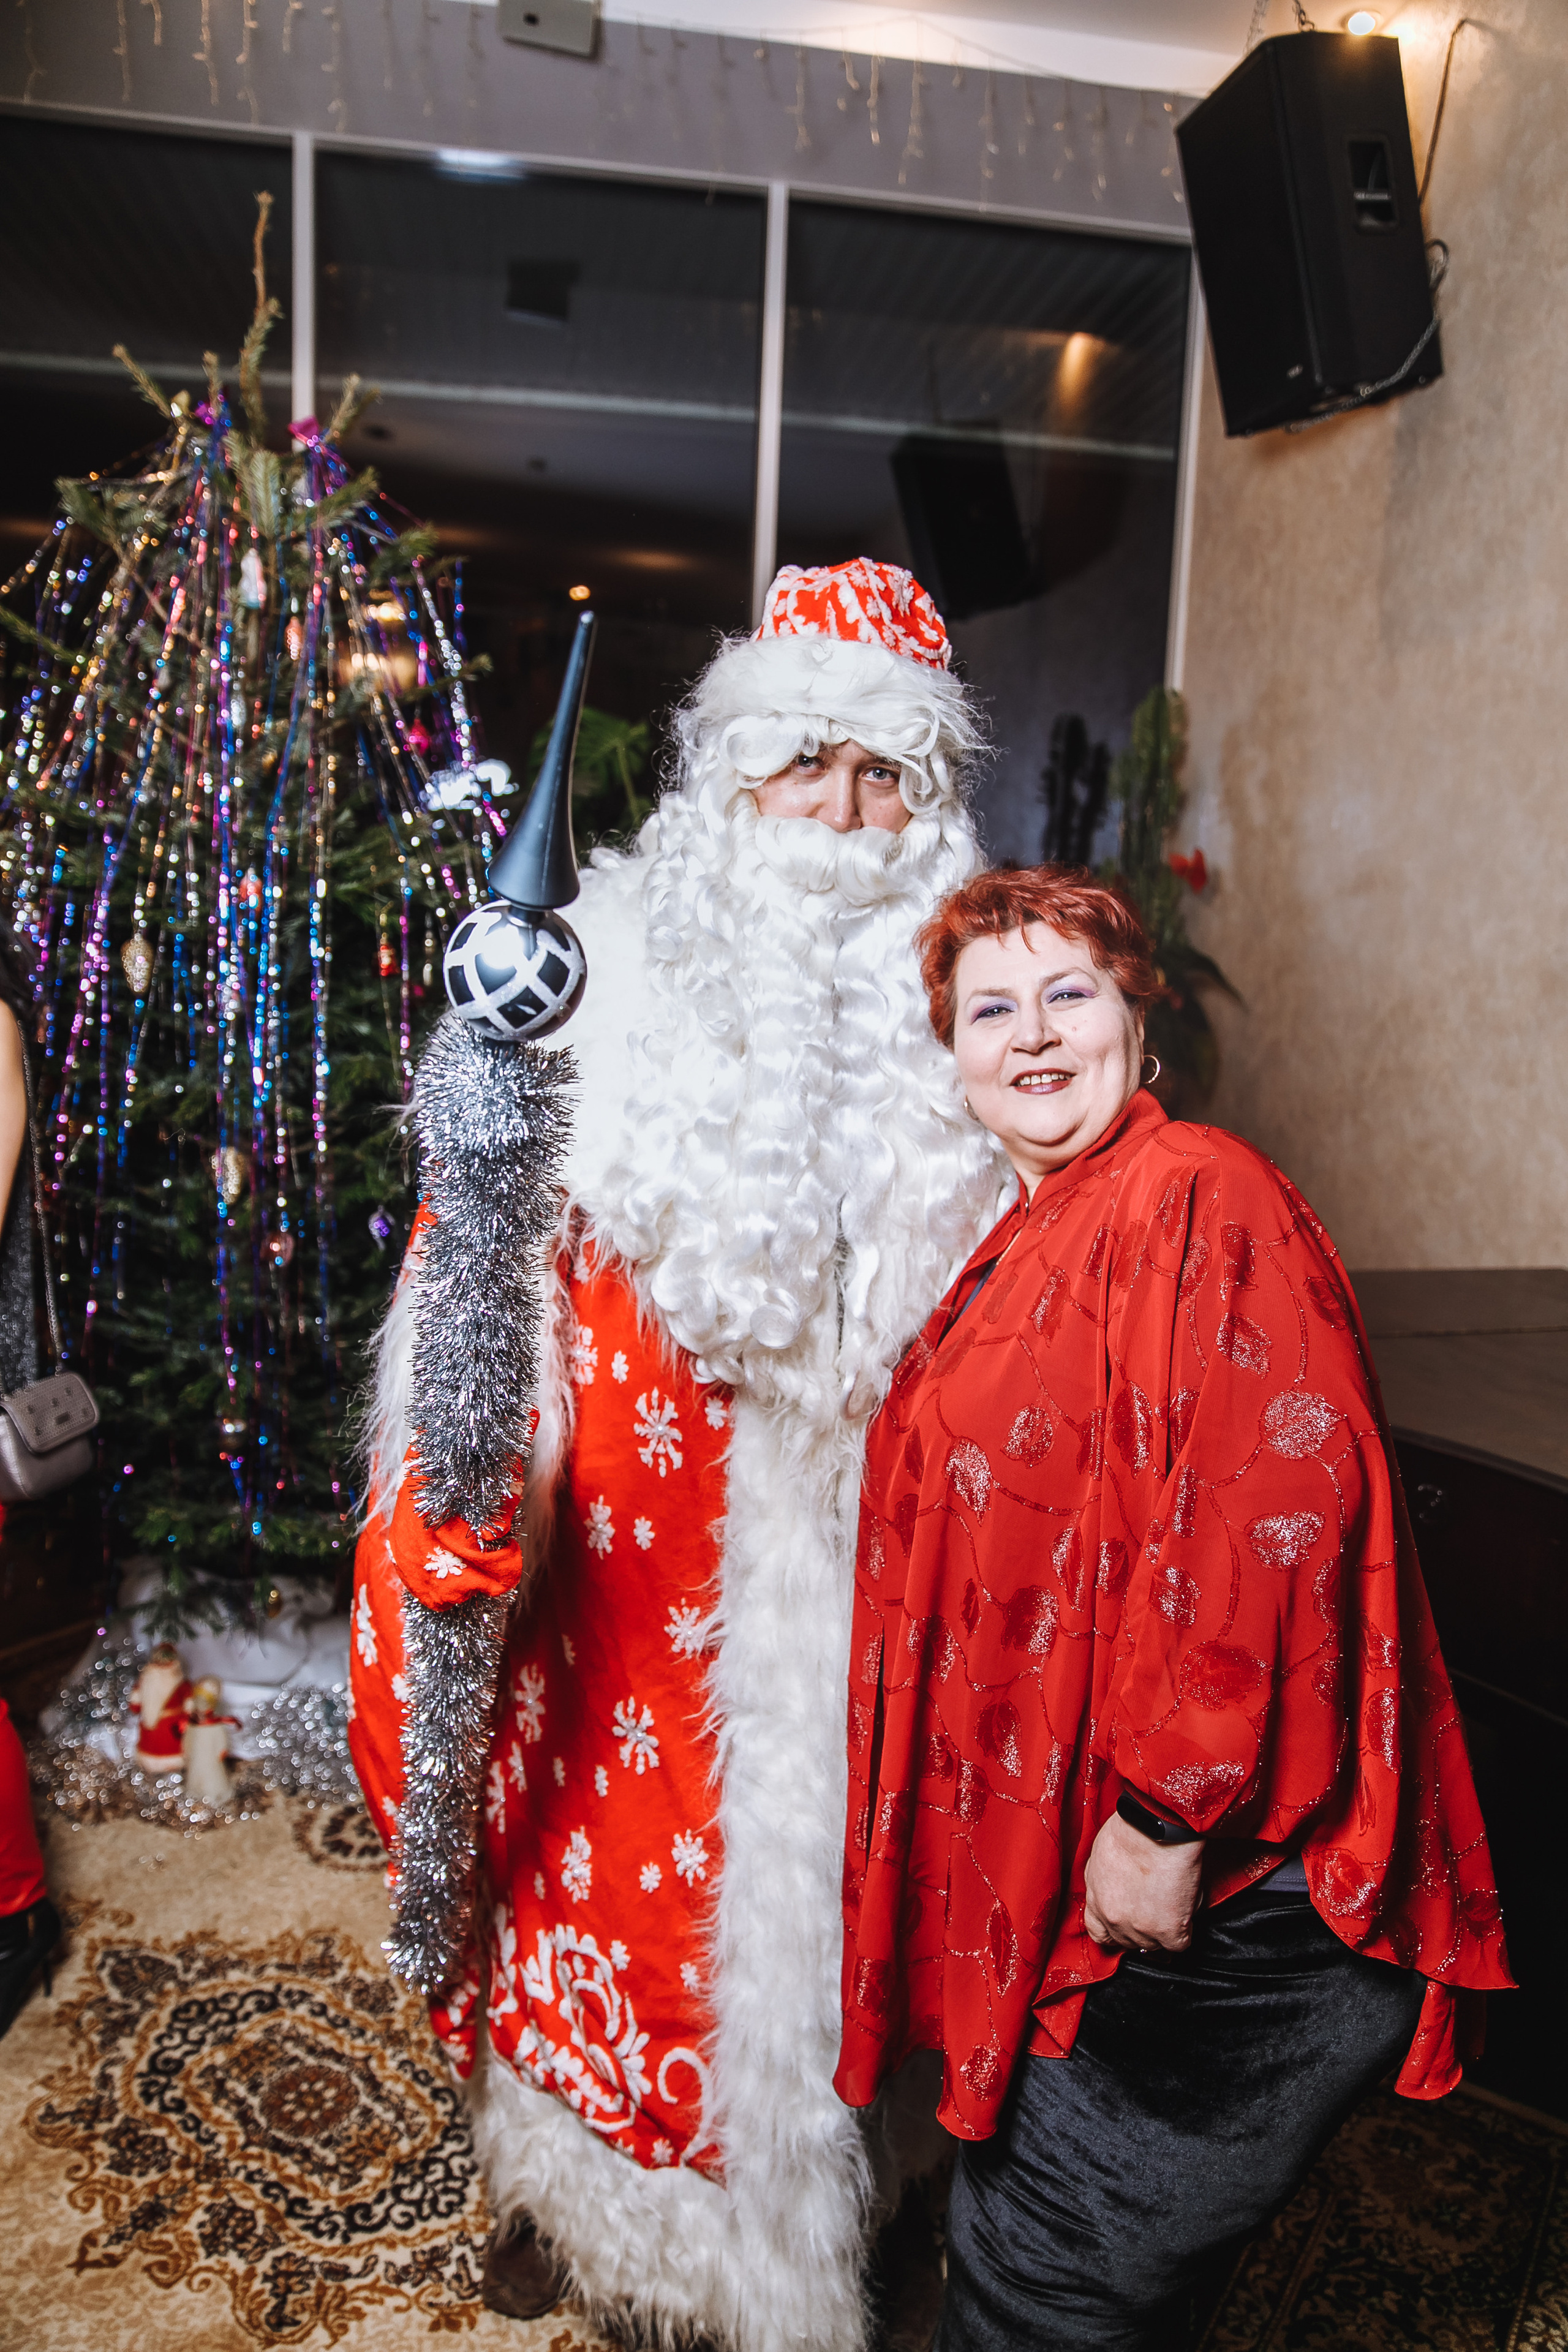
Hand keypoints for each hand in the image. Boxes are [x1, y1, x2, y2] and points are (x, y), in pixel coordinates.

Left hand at [1082, 1809, 1204, 1953]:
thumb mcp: (1100, 1858)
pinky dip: (1184, 1930)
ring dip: (1164, 1929)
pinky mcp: (1168, 1931)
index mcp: (1097, 1902)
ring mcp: (1140, 1929)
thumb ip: (1103, 1884)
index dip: (1115, 1930)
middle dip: (1141, 1927)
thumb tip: (1115, 1893)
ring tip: (1170, 1901)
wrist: (1156, 1828)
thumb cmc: (1131, 1831)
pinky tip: (1183, 1910)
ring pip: (1154, 1945)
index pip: (1100, 1934)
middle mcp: (1114, 1920)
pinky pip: (1178, 1944)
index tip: (1127, 1923)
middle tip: (1154, 1906)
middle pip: (1128, 1941)